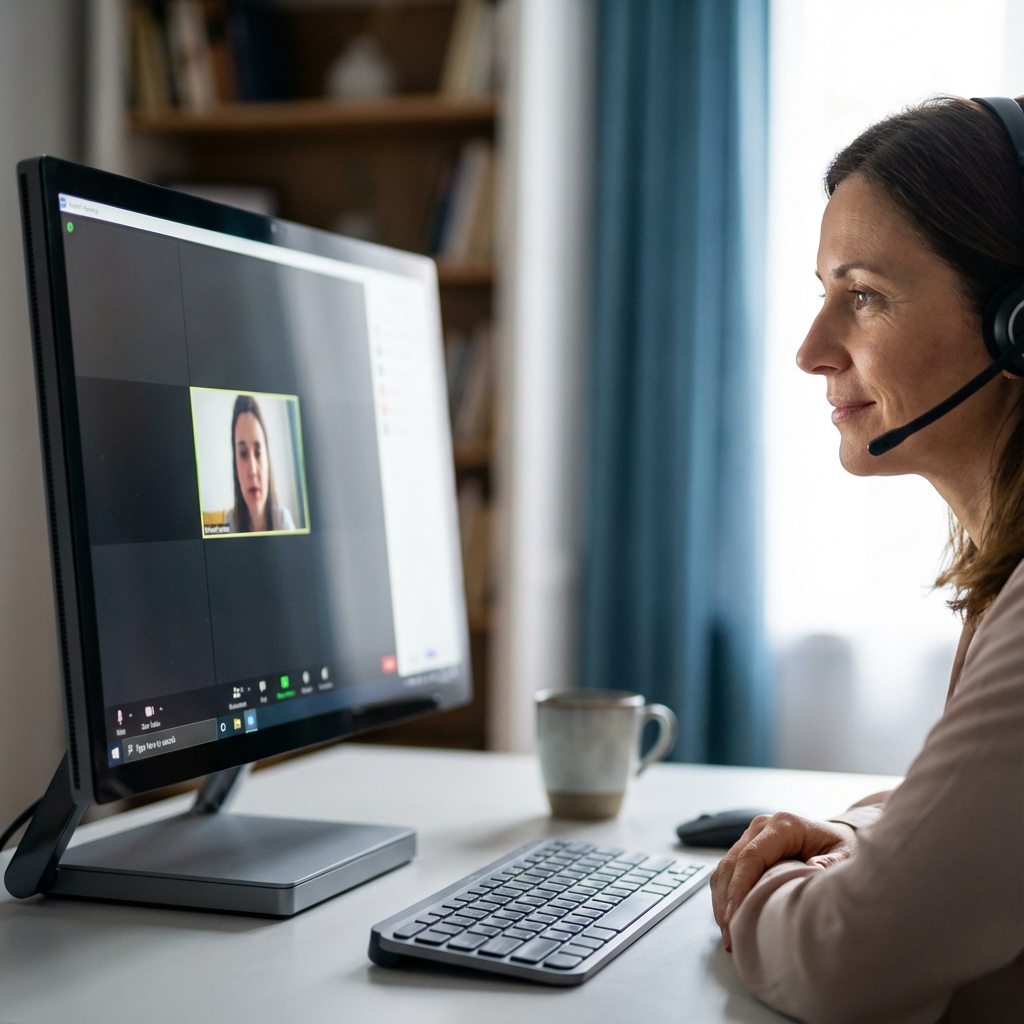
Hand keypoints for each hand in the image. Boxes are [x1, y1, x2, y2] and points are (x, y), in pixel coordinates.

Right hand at [710, 812, 857, 950]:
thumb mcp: (847, 855)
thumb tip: (813, 869)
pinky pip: (728, 873)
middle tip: (730, 934)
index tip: (735, 916)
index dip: (740, 887)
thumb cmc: (843, 849)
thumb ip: (833, 863)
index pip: (751, 856)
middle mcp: (761, 827)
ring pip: (724, 869)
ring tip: (729, 934)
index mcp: (783, 825)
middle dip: (726, 900)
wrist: (837, 840)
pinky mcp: (746, 850)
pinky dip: (725, 897)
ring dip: (722, 902)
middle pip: (732, 863)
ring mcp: (751, 837)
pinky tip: (730, 921)